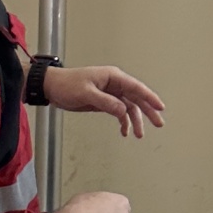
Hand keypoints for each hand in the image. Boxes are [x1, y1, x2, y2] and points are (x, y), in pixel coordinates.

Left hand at [42, 65, 165, 136]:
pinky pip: (119, 112)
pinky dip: (123, 122)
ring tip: (139, 134)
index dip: (149, 97)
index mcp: (113, 77)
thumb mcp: (86, 93)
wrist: (52, 87)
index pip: (136, 87)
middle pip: (136, 98)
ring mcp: (110, 93)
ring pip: (129, 107)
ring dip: (135, 120)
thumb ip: (106, 102)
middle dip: (148, 111)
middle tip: (158, 123)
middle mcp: (115, 84)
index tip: (160, 107)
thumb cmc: (67, 84)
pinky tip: (124, 131)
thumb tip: (123, 111)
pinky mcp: (104, 101)